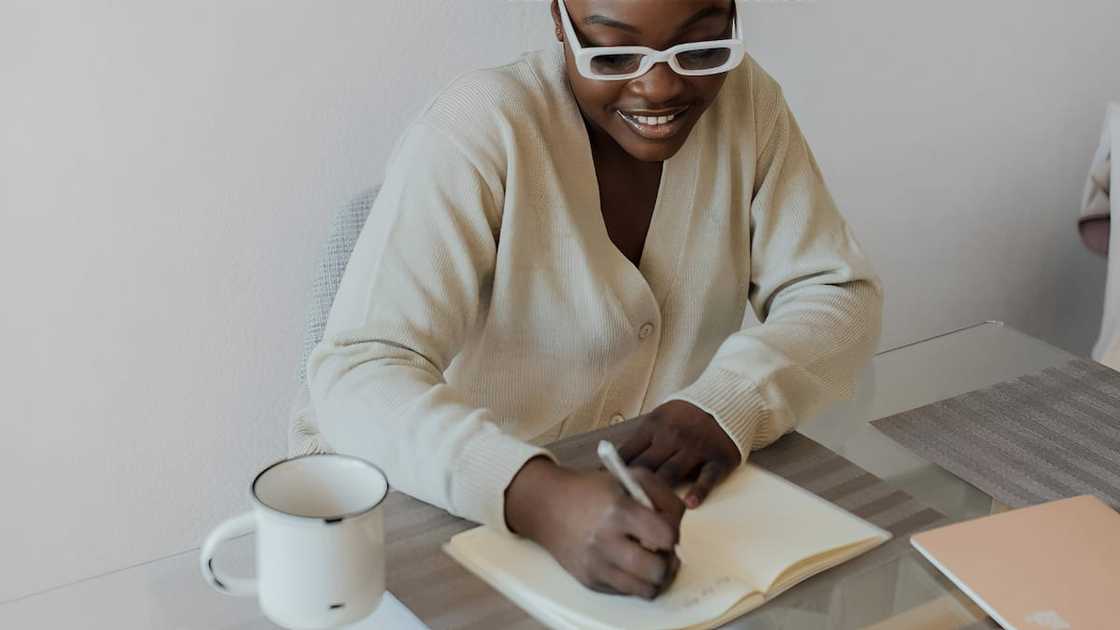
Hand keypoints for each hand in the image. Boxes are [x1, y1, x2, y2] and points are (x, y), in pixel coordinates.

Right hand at [504, 457, 684, 599]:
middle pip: (658, 570)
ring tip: (650, 560)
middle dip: (668, 560)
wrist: (547, 506)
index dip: (672, 533)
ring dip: (655, 577)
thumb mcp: (628, 476)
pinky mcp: (590, 581)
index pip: (666, 536)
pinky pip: (627, 592)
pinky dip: (635, 581)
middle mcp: (606, 541)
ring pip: (646, 589)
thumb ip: (661, 496)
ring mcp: (597, 565)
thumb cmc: (592, 489)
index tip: (665, 528)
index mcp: (618, 510)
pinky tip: (629, 563)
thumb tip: (677, 526)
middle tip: (661, 550)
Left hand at [618, 400, 741, 508]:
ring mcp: (695, 448)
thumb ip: (643, 439)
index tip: (604, 491)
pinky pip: (707, 477)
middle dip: (631, 488)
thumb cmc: (687, 414)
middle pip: (646, 466)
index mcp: (654, 426)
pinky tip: (689, 504)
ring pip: (671, 473)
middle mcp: (672, 437)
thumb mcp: (660, 417)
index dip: (614, 474)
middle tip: (620, 510)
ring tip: (647, 513)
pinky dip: (699, 491)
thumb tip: (616, 464)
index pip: (628, 453)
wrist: (726, 400)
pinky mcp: (717, 459)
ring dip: (657, 493)